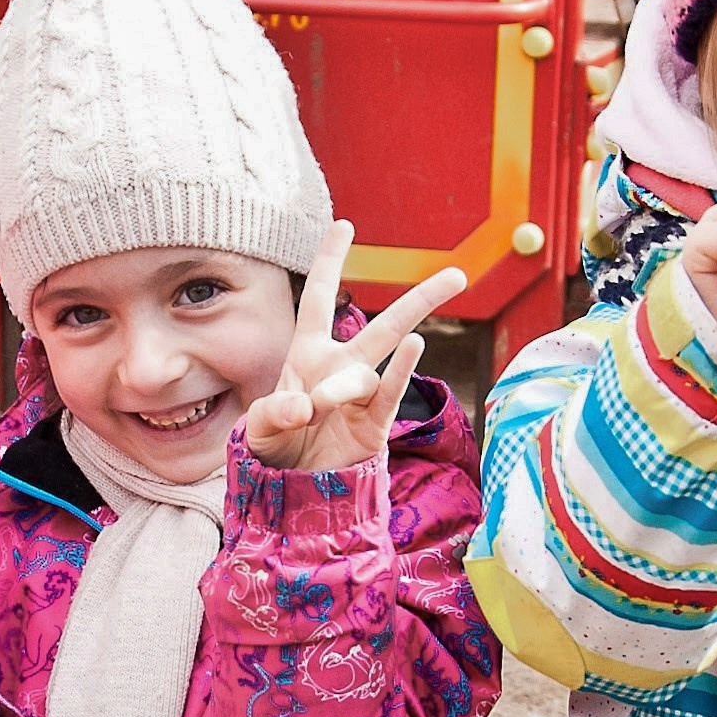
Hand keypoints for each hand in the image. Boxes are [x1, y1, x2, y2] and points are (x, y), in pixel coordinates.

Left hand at [243, 222, 466, 473]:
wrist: (295, 493)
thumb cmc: (275, 450)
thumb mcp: (258, 430)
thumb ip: (274, 413)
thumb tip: (305, 406)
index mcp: (308, 354)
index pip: (320, 299)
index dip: (329, 261)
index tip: (344, 224)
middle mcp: (341, 367)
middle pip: (384, 325)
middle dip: (421, 300)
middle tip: (458, 276)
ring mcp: (361, 396)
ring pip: (369, 371)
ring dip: (341, 386)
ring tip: (316, 408)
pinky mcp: (374, 426)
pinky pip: (389, 396)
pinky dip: (400, 373)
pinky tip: (415, 347)